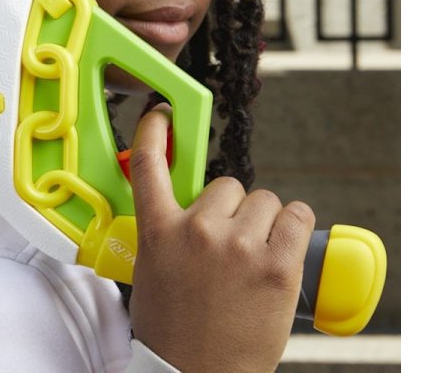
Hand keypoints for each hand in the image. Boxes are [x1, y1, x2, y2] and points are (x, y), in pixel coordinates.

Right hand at [128, 105, 314, 372]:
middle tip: (227, 246)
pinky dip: (293, 226)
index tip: (162, 115)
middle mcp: (197, 231)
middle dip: (231, 210)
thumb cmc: (173, 329)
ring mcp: (239, 246)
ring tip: (254, 257)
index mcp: (158, 231)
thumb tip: (189, 207)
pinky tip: (283, 247)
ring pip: (264, 200)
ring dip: (262, 221)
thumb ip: (167, 231)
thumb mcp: (152, 270)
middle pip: (227, 185)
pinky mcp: (277, 265)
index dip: (154, 131)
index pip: (148, 164)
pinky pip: (295, 216)